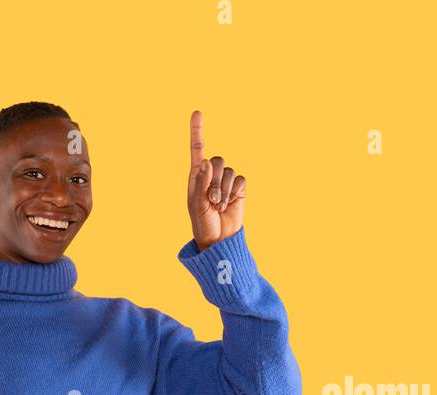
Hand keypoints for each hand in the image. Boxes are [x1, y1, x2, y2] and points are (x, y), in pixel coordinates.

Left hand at [187, 109, 245, 251]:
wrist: (219, 239)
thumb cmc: (203, 224)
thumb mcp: (197, 205)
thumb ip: (201, 183)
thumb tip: (206, 161)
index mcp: (196, 176)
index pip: (197, 149)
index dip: (197, 131)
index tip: (197, 112)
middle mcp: (211, 175)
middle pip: (218, 160)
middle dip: (216, 181)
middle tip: (212, 201)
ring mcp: (226, 182)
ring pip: (230, 172)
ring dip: (224, 190)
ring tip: (219, 206)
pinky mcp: (239, 189)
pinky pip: (240, 180)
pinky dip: (235, 192)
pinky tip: (230, 204)